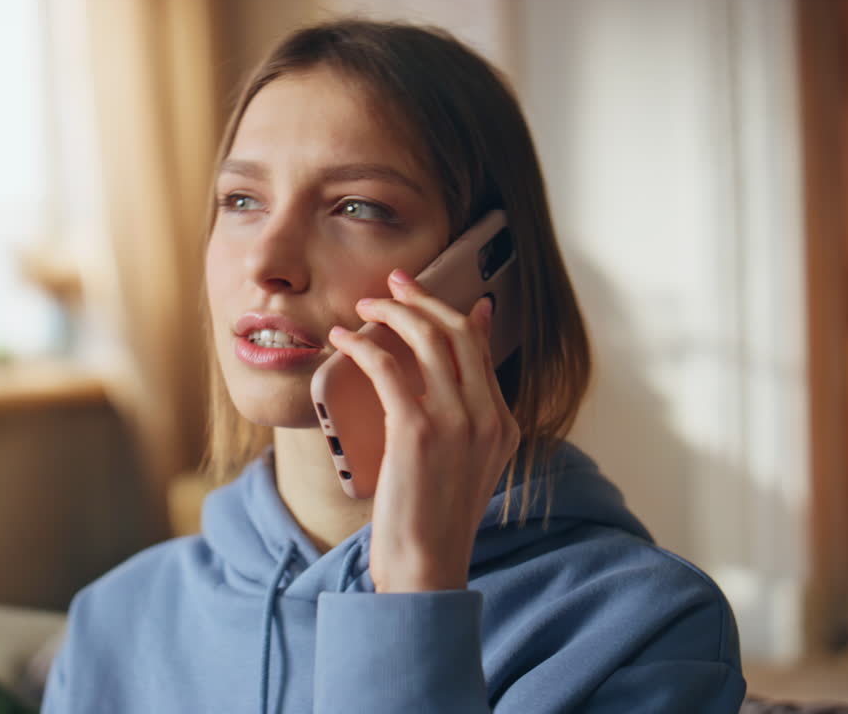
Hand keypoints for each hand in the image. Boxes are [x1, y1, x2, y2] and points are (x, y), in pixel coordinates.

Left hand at [327, 268, 519, 591]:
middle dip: (422, 298)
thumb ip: (463, 418)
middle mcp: (489, 416)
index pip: (479, 348)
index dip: (450, 311)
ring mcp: (458, 421)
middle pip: (457, 332)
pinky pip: (387, 366)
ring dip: (391, 313)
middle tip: (392, 282)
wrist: (426, 566)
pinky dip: (362, 345)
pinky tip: (343, 340)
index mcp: (505, 425)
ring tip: (364, 306)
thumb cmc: (433, 520)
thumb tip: (448, 384)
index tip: (420, 293)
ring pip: (427, 339)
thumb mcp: (462, 464)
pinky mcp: (418, 429)